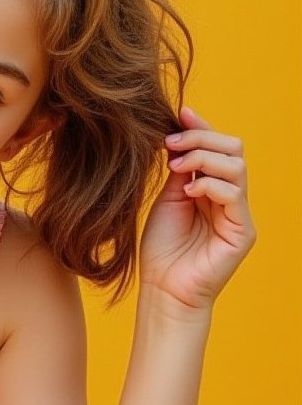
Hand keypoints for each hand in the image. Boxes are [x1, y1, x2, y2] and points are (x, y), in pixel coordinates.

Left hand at [138, 106, 255, 310]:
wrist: (163, 291)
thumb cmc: (162, 250)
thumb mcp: (168, 199)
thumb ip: (181, 169)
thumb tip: (180, 131)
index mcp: (213, 189)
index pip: (219, 147)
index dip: (201, 128)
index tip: (179, 113)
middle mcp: (231, 199)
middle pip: (234, 149)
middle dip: (201, 140)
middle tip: (170, 146)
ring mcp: (239, 215)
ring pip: (236, 166)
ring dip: (203, 159)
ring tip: (175, 168)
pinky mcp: (243, 232)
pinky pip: (234, 194)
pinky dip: (209, 185)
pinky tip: (188, 193)